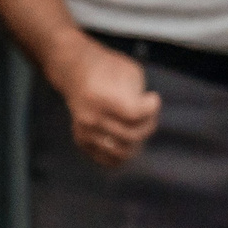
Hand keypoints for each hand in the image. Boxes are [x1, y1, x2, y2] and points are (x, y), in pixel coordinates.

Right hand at [53, 39, 160, 167]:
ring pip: (122, 152)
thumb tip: (146, 119)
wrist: (75, 70)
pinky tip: (129, 138)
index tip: (153, 97)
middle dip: (149, 125)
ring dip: (138, 141)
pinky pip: (109, 159)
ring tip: (139, 125)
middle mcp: (90, 118)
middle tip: (149, 113)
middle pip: (132, 136)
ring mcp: (84, 132)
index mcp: (100, 98)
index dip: (152, 108)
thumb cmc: (108, 68)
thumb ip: (139, 96)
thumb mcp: (129, 72)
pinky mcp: (82, 141)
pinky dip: (123, 153)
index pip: (135, 115)